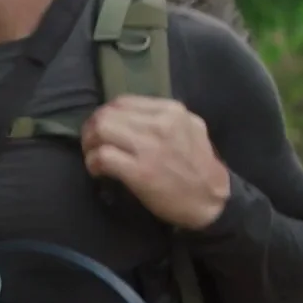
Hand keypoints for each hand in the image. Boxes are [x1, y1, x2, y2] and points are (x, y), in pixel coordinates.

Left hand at [81, 95, 230, 229]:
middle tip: (91, 144)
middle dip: (92, 129)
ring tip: (93, 156)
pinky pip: (103, 156)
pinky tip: (97, 171)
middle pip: (107, 114)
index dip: (105, 114)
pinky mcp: (140, 171)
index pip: (122, 102)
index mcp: (172, 111)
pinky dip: (93, 163)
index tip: (101, 128)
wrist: (212, 201)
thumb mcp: (190, 129)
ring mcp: (150, 147)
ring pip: (101, 130)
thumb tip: (128, 116)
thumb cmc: (199, 167)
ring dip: (90, 145)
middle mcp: (160, 123)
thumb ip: (163, 118)